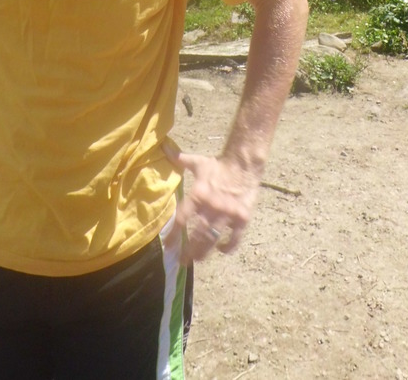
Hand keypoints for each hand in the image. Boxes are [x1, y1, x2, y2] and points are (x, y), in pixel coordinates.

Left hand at [164, 142, 261, 261]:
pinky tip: (221, 250)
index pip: (183, 219)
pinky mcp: (242, 219)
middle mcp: (212, 206)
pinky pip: (234, 239)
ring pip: (213, 239)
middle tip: (182, 261)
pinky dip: (227, 247)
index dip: (174, 235)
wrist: (245, 164)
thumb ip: (179, 159)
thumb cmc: (218, 165)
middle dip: (189, 251)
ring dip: (204, 252)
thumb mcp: (198, 162)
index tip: (168, 246)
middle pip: (197, 235)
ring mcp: (228, 214)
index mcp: (199, 194)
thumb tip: (162, 147)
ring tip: (197, 259)